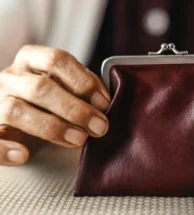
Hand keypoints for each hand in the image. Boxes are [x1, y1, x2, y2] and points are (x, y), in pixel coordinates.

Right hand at [0, 45, 109, 165]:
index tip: (104, 103)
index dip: (83, 82)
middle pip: (40, 88)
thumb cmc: (48, 97)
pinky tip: (23, 155)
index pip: (56, 60)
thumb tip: (103, 103)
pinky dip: (3, 149)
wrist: (13, 112)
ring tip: (79, 139)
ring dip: (52, 127)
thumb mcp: (65, 84)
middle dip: (74, 109)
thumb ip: (83, 87)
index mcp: (31, 59)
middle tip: (99, 127)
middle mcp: (11, 77)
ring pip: (17, 111)